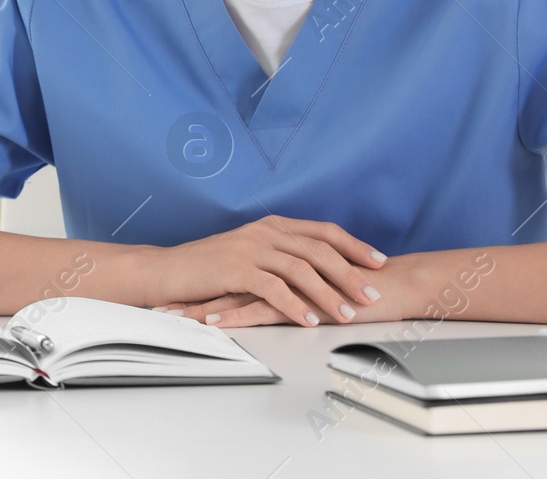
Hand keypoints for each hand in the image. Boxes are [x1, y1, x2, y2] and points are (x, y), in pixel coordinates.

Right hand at [146, 214, 389, 326]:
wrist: (167, 270)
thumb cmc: (208, 268)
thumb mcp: (249, 253)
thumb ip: (279, 255)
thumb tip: (316, 270)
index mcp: (272, 226)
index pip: (323, 231)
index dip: (354, 246)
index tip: (379, 261)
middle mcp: (265, 232)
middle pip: (318, 249)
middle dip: (350, 272)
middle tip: (372, 294)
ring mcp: (250, 248)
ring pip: (300, 268)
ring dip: (327, 293)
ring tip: (346, 315)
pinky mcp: (235, 269)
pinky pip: (273, 288)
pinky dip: (294, 305)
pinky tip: (309, 321)